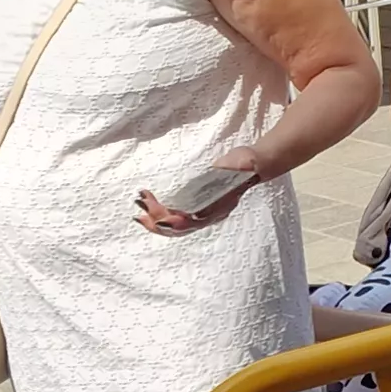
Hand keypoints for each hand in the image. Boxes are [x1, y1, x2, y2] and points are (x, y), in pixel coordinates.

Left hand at [139, 145, 262, 235]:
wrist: (250, 165)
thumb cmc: (246, 164)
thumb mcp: (241, 163)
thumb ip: (233, 168)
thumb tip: (233, 167)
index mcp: (219, 209)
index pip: (194, 222)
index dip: (175, 223)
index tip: (159, 219)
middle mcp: (208, 215)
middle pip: (179, 227)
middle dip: (157, 218)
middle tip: (141, 203)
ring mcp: (201, 213)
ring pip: (173, 225)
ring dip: (154, 217)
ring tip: (139, 204)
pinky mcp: (194, 207)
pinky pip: (173, 216)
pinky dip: (159, 213)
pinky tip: (148, 205)